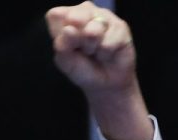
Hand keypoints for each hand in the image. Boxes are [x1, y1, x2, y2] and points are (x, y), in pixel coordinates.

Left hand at [44, 4, 150, 139]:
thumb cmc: (85, 73)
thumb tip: (67, 32)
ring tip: (97, 53)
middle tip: (85, 50)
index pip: (57, 15)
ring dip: (95, 43)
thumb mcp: (66, 63)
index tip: (68, 46)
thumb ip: (63, 46)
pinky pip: (114, 32)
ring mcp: (104, 19)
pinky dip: (109, 47)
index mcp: (65, 21)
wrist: (108, 87)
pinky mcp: (121, 28)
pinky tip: (108, 54)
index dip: (62, 31)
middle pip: (77, 13)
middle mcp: (85, 14)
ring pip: (96, 21)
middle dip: (80, 37)